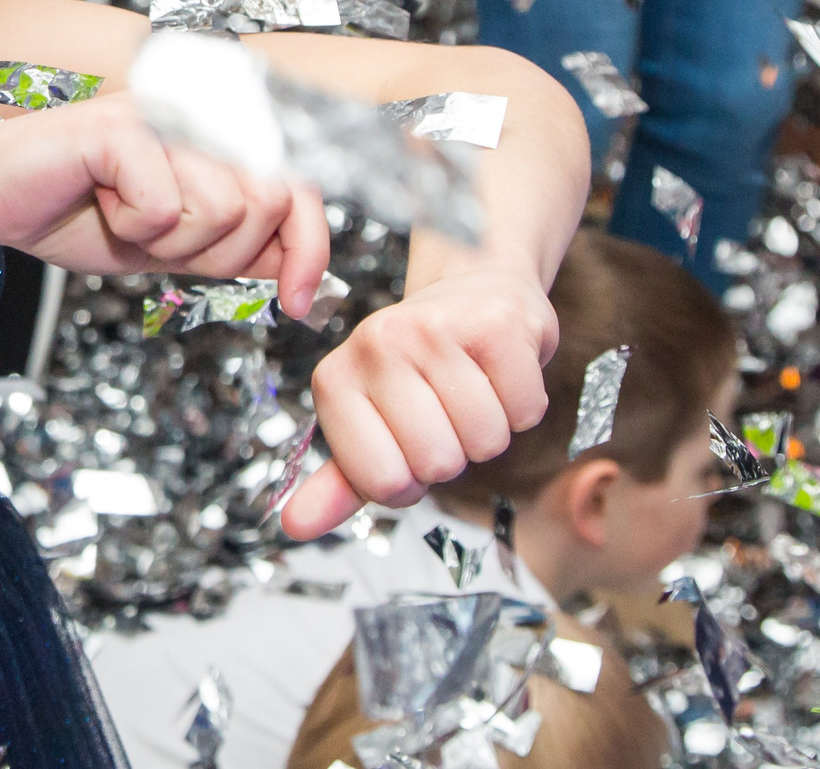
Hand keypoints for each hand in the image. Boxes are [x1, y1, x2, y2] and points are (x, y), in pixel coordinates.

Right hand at [0, 92, 329, 305]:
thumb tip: (305, 271)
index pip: (300, 186)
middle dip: (219, 251)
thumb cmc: (77, 214)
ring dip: (172, 241)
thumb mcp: (176, 244)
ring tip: (126, 213)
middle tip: (161, 240)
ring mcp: (163, 111)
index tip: (299, 301)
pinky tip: (101, 198)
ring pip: (221, 209)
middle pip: (267, 202)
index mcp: (221, 130)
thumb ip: (239, 246)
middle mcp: (201, 108)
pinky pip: (164, 209)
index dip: (310, 247)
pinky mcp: (122, 126)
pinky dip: (132, 226)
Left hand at [279, 261, 556, 539]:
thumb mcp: (371, 425)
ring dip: (491, 430)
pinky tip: (500, 374)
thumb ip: (339, 480)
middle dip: (454, 454)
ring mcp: (434, 328)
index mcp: (335, 379)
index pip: (383, 483)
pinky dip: (522, 406)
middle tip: (447, 412)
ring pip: (485, 440)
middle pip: (437, 464)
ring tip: (474, 390)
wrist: (474, 294)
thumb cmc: (421, 372)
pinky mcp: (495, 322)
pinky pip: (525, 411)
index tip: (409, 443)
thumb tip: (294, 525)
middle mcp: (376, 344)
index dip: (410, 481)